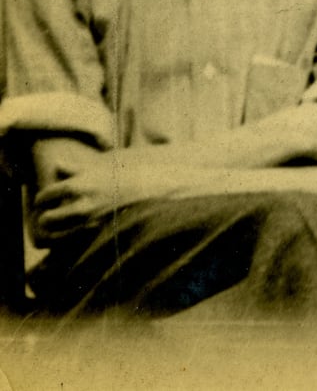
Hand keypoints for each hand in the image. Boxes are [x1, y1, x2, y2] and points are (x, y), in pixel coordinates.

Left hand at [32, 160, 199, 243]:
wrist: (171, 192)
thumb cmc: (140, 176)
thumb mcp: (109, 166)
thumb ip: (80, 168)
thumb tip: (59, 165)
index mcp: (82, 185)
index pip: (44, 197)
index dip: (44, 201)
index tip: (51, 203)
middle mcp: (83, 206)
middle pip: (44, 222)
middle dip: (46, 223)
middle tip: (56, 220)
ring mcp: (94, 226)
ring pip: (56, 241)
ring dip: (57, 238)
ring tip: (66, 234)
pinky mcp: (105, 241)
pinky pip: (76, 251)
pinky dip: (73, 249)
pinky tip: (83, 241)